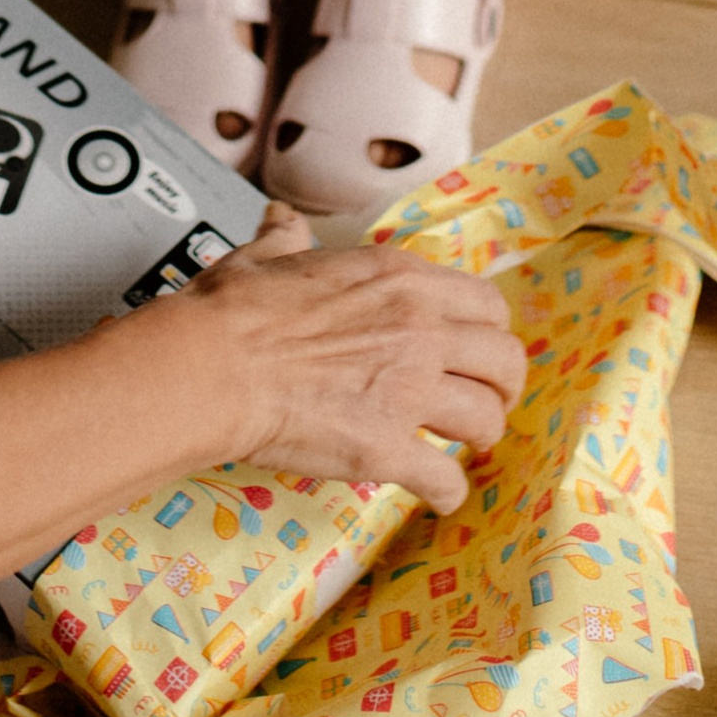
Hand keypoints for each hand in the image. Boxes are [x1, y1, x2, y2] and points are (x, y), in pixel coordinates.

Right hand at [181, 236, 524, 513]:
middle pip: (504, 360)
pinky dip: (447, 492)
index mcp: (398, 280)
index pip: (484, 303)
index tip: (477, 349)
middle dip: (503, 386)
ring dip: (482, 435)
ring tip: (467, 445)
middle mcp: (418, 330)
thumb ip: (284, 237)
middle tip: (488, 400)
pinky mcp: (385, 448)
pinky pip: (443, 477)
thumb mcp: (263, 256)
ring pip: (485, 417)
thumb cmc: (232, 312)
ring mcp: (407, 391)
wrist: (211, 366)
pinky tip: (440, 496)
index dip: (489, 332)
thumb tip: (279, 220)